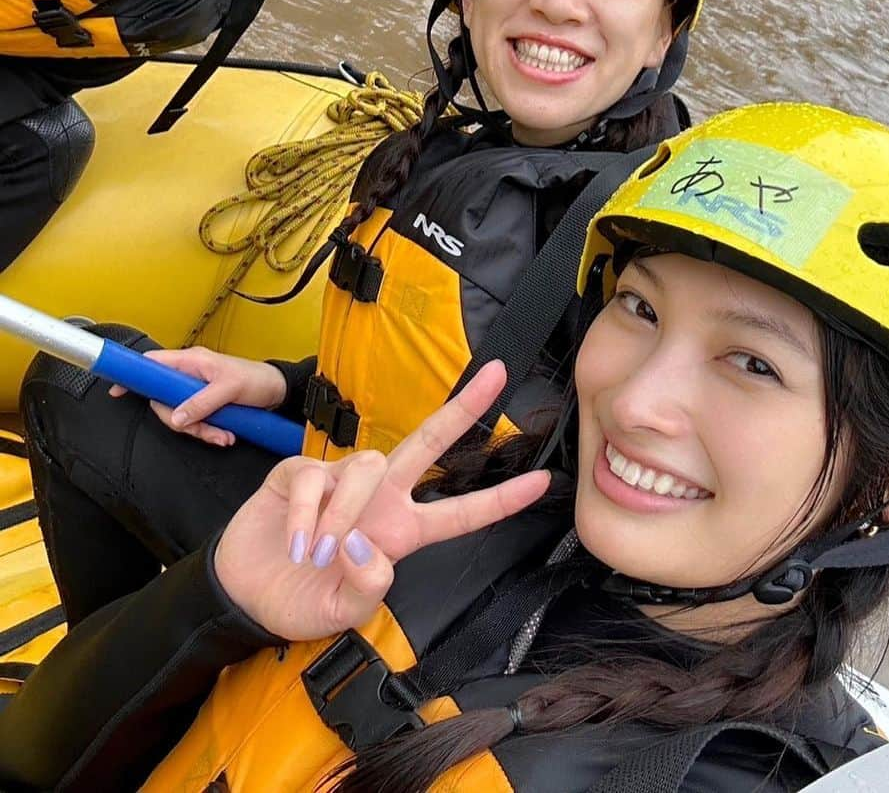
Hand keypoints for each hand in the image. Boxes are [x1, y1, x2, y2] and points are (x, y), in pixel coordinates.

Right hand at [108, 347, 286, 445]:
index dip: (133, 375)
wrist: (278, 392)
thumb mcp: (230, 389)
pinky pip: (195, 424)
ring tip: (222, 434)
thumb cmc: (257, 379)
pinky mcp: (206, 406)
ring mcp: (196, 392)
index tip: (117, 388)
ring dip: (200, 431)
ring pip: (180, 417)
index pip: (153, 363)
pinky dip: (209, 433)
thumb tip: (176, 416)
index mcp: (192, 361)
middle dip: (182, 421)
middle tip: (204, 428)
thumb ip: (201, 402)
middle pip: (163, 402)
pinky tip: (224, 435)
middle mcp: (190, 375)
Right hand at [214, 360, 549, 639]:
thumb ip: (363, 591)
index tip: (544, 481)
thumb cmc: (300, 600)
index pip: (460, 513)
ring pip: (368, 467)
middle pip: (430, 442)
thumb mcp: (338, 616)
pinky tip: (296, 542)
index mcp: (401, 532)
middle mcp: (381, 498)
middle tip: (498, 374)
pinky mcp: (301, 471)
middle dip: (464, 408)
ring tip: (318, 554)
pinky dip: (308, 514)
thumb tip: (367, 546)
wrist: (243, 593)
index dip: (500, 499)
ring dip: (344, 513)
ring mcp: (342, 479)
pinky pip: (314, 478)